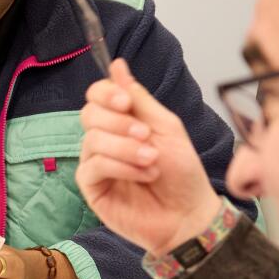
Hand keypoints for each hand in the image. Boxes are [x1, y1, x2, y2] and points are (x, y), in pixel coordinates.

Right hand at [77, 59, 223, 254]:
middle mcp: (104, 140)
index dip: (105, 93)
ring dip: (126, 148)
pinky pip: (94, 166)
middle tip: (147, 136)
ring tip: (152, 160)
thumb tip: (117, 65)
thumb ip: (139, 99)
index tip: (124, 101)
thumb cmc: (182, 173)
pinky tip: (144, 174)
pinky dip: (121, 167)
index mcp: (121, 121)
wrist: (189, 213)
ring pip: (93, 140)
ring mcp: (95, 164)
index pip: (95, 96)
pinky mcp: (92, 187)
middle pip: (89, 114)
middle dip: (119, 122)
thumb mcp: (166, 127)